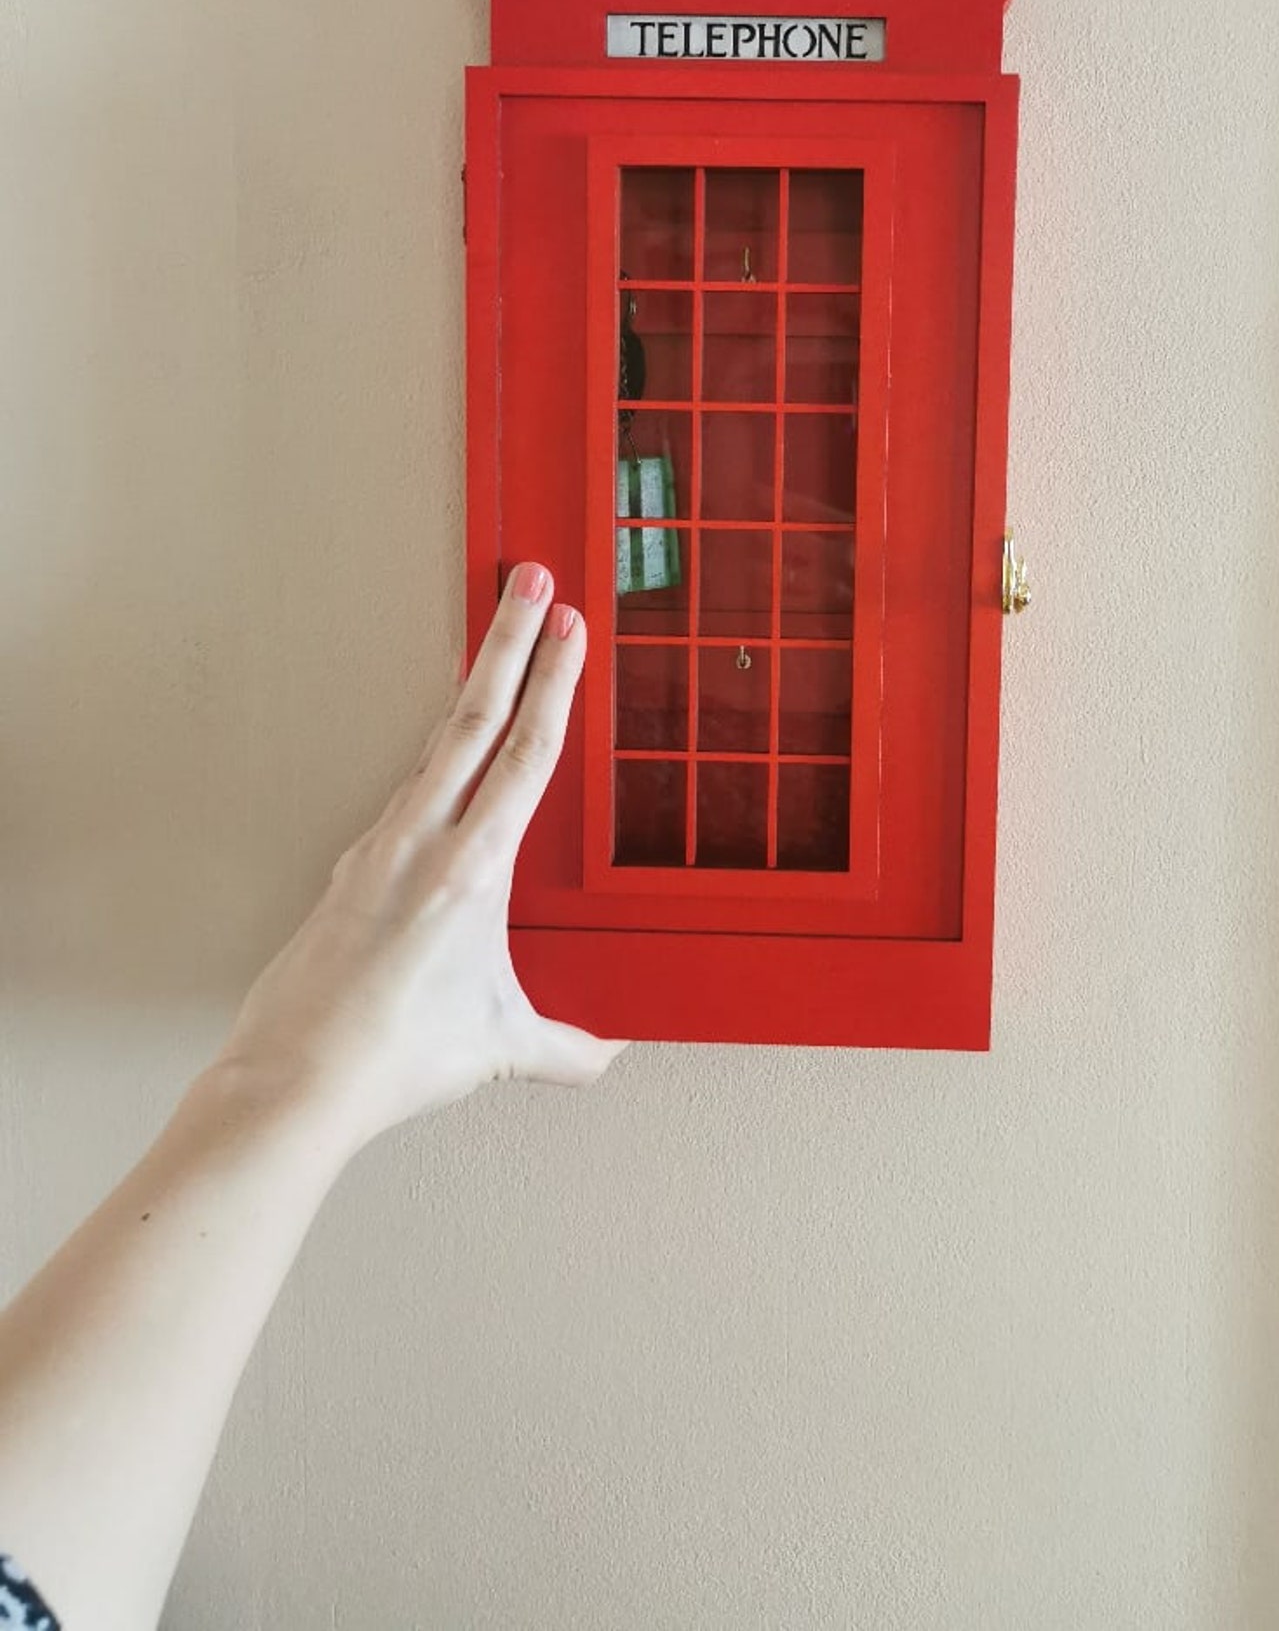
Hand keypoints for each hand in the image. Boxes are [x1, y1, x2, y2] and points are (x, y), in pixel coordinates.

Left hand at [214, 565, 625, 1150]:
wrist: (296, 1077)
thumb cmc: (395, 1055)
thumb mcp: (500, 1045)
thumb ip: (564, 1046)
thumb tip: (604, 1056)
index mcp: (471, 870)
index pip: (526, 755)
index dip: (552, 683)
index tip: (567, 626)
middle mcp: (422, 842)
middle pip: (474, 717)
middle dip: (508, 640)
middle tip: (529, 579)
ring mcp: (379, 848)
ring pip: (437, 748)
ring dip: (472, 689)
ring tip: (494, 647)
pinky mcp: (352, 868)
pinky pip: (407, 793)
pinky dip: (437, 758)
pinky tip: (446, 761)